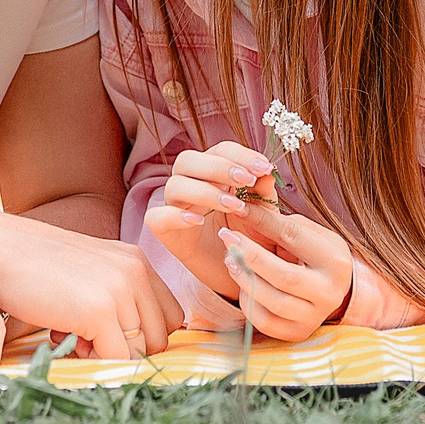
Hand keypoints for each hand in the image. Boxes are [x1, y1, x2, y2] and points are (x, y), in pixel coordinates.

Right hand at [0, 210, 184, 361]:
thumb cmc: (32, 265)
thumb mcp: (87, 270)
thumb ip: (115, 296)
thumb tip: (132, 345)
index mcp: (136, 261)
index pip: (170, 316)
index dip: (141, 334)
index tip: (106, 332)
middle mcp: (135, 272)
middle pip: (158, 338)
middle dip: (126, 348)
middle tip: (84, 336)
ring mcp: (119, 291)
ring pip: (138, 352)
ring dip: (105, 355)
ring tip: (70, 335)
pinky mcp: (99, 312)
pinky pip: (117, 360)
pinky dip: (93, 363)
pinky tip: (61, 340)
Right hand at [146, 140, 276, 301]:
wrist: (239, 273)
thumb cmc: (250, 238)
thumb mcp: (264, 216)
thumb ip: (264, 195)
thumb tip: (268, 174)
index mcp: (214, 173)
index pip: (220, 150)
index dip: (241, 155)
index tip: (264, 168)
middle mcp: (190, 184)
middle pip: (188, 160)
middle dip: (219, 167)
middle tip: (246, 180)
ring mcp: (174, 207)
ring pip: (174, 185)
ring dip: (205, 191)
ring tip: (234, 206)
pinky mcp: (164, 231)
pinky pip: (157, 217)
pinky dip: (175, 215)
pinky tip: (198, 220)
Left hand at [217, 204, 353, 341]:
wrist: (328, 286)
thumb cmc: (310, 251)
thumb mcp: (301, 230)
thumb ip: (274, 220)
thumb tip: (242, 208)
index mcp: (335, 259)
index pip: (292, 236)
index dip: (261, 221)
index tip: (237, 209)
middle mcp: (330, 291)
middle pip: (284, 276)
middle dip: (250, 256)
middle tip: (227, 238)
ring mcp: (315, 316)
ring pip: (274, 303)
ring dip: (246, 280)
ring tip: (231, 260)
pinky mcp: (298, 333)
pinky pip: (266, 322)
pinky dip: (249, 303)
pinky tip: (242, 285)